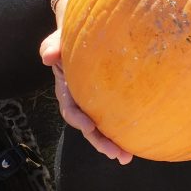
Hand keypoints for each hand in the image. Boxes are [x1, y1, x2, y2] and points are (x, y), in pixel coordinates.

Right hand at [39, 28, 132, 164]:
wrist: (88, 33)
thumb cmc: (71, 37)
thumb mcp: (59, 40)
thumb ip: (52, 46)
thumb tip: (48, 56)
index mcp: (67, 90)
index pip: (70, 109)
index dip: (78, 119)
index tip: (90, 126)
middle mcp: (80, 102)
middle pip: (88, 127)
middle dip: (100, 142)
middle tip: (115, 154)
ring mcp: (95, 104)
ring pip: (103, 128)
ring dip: (114, 144)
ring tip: (127, 157)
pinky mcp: (111, 101)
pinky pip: (117, 118)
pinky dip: (127, 130)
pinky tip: (141, 139)